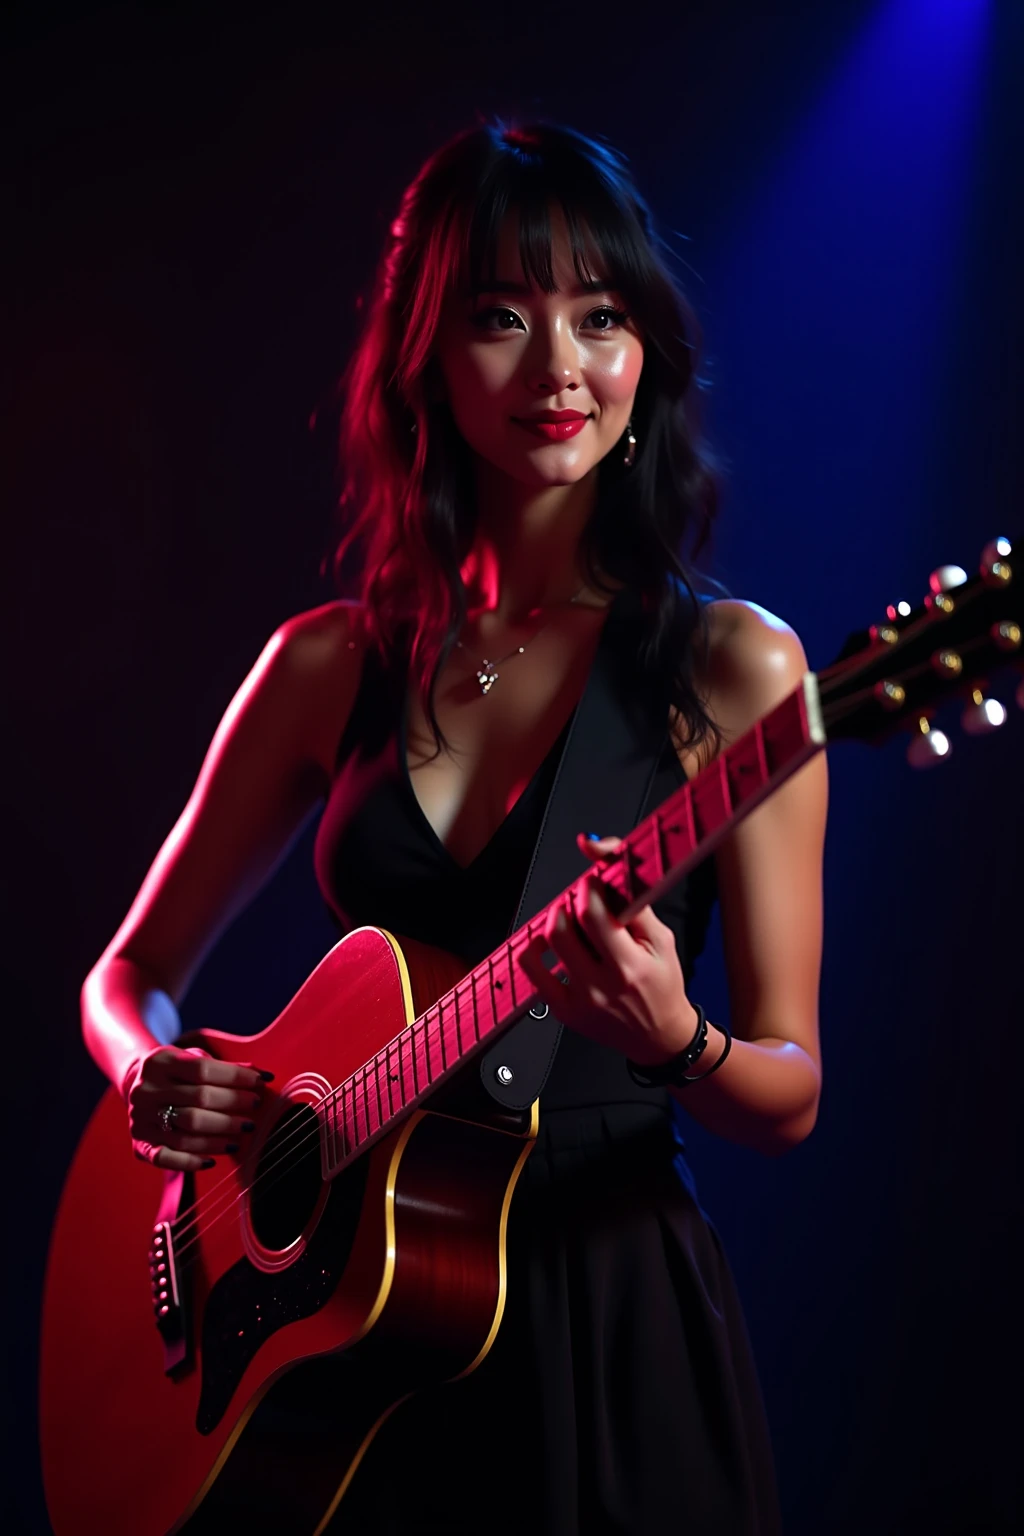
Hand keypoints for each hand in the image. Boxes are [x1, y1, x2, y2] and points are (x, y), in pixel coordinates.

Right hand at [124, 1045, 270, 1172]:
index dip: (235, 1077)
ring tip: (244, 1130)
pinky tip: (213, 1159)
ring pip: (187, 1132)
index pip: (202, 1069)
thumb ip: (223, 1066)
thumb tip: (260, 1076)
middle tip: (255, 1106)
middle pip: (198, 1100)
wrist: (136, 1083)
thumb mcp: (193, 1058)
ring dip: (221, 1135)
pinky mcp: (139, 1143)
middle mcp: (146, 1090)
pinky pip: (165, 1158)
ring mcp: (140, 1119)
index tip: (260, 1082)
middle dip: (233, 1104)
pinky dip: (191, 1162)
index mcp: (160, 1062)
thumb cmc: (178, 1072)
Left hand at [518, 833, 699, 1065]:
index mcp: (630, 966)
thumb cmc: (663, 985)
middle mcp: (601, 986)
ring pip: (546, 947)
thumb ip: (635, 902)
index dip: (587, 889)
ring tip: (568, 918)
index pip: (593, 916)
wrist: (658, 1035)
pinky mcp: (564, 1011)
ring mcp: (579, 1001)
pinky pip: (533, 972)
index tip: (592, 881)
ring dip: (554, 921)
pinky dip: (536, 949)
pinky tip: (550, 943)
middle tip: (579, 900)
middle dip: (567, 903)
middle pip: (562, 929)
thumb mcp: (662, 941)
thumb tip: (605, 863)